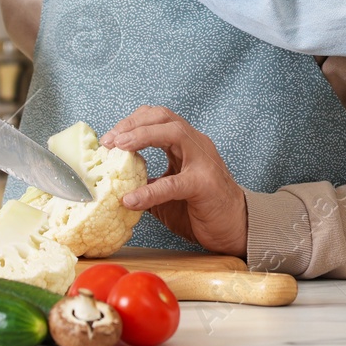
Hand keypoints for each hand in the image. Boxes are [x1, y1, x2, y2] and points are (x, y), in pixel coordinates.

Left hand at [103, 106, 248, 257]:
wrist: (236, 229)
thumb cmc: (203, 209)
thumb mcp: (168, 192)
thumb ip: (147, 182)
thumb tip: (114, 185)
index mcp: (186, 143)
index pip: (157, 117)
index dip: (131, 121)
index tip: (108, 137)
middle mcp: (196, 144)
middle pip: (163, 116)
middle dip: (132, 123)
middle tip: (109, 140)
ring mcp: (203, 161)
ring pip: (173, 133)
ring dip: (142, 136)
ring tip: (118, 148)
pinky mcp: (205, 184)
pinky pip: (174, 183)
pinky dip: (150, 190)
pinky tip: (132, 199)